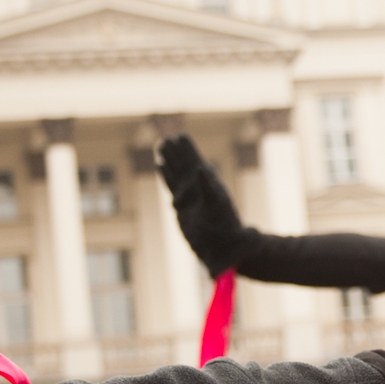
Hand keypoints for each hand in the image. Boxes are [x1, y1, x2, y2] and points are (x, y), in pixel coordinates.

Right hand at [156, 134, 256, 276]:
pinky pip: (171, 185)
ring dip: (169, 159)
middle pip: (184, 163)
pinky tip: (160, 165)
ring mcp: (190, 196)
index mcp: (209, 183)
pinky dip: (165, 174)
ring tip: (161, 145)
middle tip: (167, 138)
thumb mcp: (217, 204)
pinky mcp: (181, 207)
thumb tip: (203, 168)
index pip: (195, 161)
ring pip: (176, 172)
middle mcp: (199, 187)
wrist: (222, 247)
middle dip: (176, 151)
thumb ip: (209, 187)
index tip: (180, 136)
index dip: (187, 149)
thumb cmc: (224, 226)